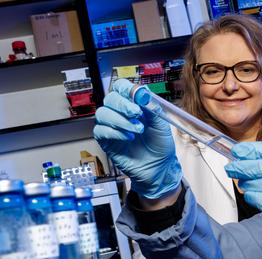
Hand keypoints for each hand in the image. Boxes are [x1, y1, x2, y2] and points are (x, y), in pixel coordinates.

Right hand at [93, 79, 181, 198]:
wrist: (159, 168)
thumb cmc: (160, 145)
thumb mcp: (161, 125)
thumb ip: (152, 108)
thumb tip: (144, 93)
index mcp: (133, 104)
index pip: (121, 88)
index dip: (125, 89)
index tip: (136, 96)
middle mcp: (120, 113)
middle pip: (110, 98)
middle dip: (123, 105)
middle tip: (136, 114)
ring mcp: (112, 126)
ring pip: (102, 114)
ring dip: (120, 120)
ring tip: (137, 131)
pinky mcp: (106, 141)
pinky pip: (100, 131)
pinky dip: (114, 133)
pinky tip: (128, 138)